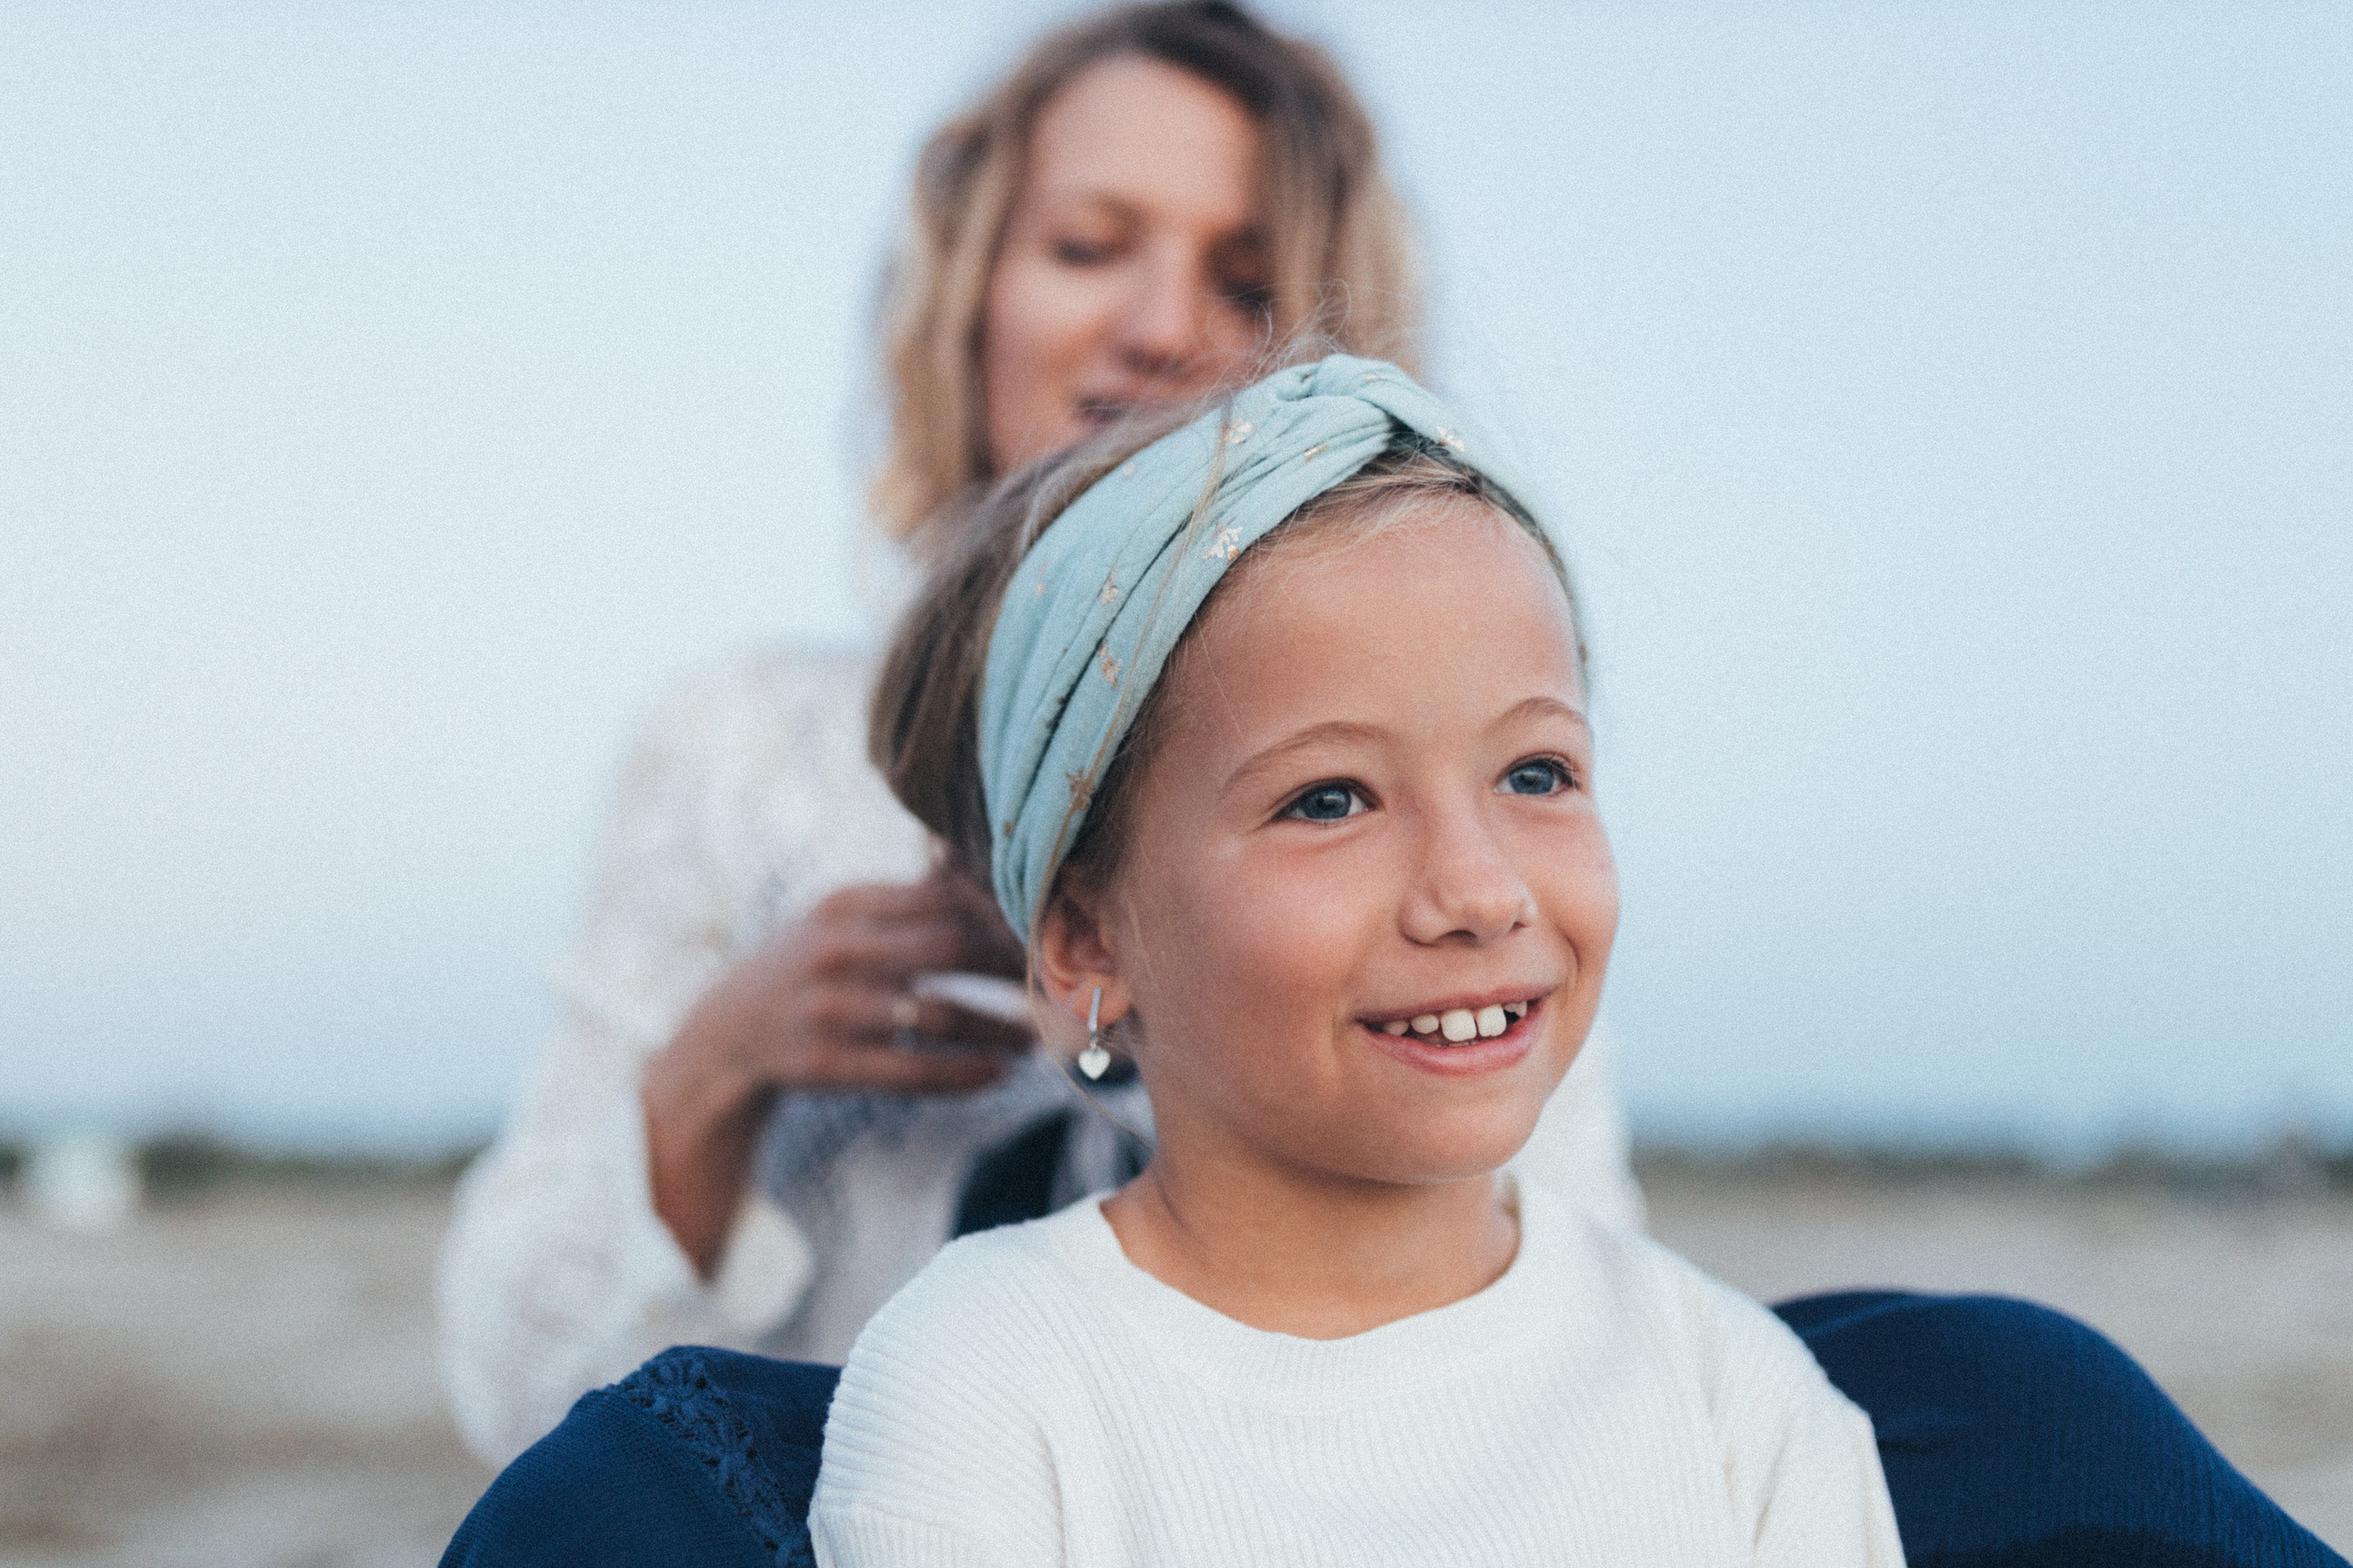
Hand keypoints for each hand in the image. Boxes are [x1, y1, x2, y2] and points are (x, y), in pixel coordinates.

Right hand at [643, 855, 1034, 1274]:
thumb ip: (908, 895)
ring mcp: (826, 1009)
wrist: (725, 1035)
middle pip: (948, 950)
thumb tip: (978, 856)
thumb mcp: (840, 918)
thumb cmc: (805, 966)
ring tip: (1036, 1038)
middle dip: (1010, 968)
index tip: (1043, 934)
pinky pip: (909, 1072)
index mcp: (845, 904)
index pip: (942, 899)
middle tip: (1053, 984)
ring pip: (936, 1016)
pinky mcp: (822, 1065)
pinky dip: (961, 1074)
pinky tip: (997, 1074)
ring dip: (997, 1029)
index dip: (1001, 917)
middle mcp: (834, 950)